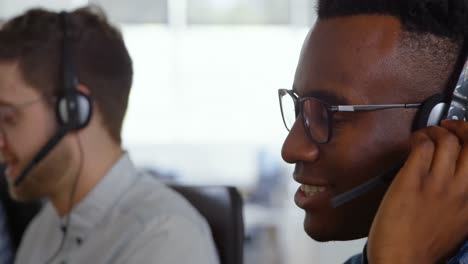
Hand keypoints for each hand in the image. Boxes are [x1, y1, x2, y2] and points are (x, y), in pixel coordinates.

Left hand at [367, 120, 467, 263]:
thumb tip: (460, 176)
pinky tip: (414, 141)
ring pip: (447, 141)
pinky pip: (421, 147)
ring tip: (427, 134)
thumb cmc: (426, 246)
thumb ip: (465, 200)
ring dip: (436, 131)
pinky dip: (419, 137)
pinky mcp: (412, 181)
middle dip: (463, 127)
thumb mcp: (460, 223)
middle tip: (450, 126)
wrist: (402, 261)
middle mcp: (463, 190)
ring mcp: (438, 184)